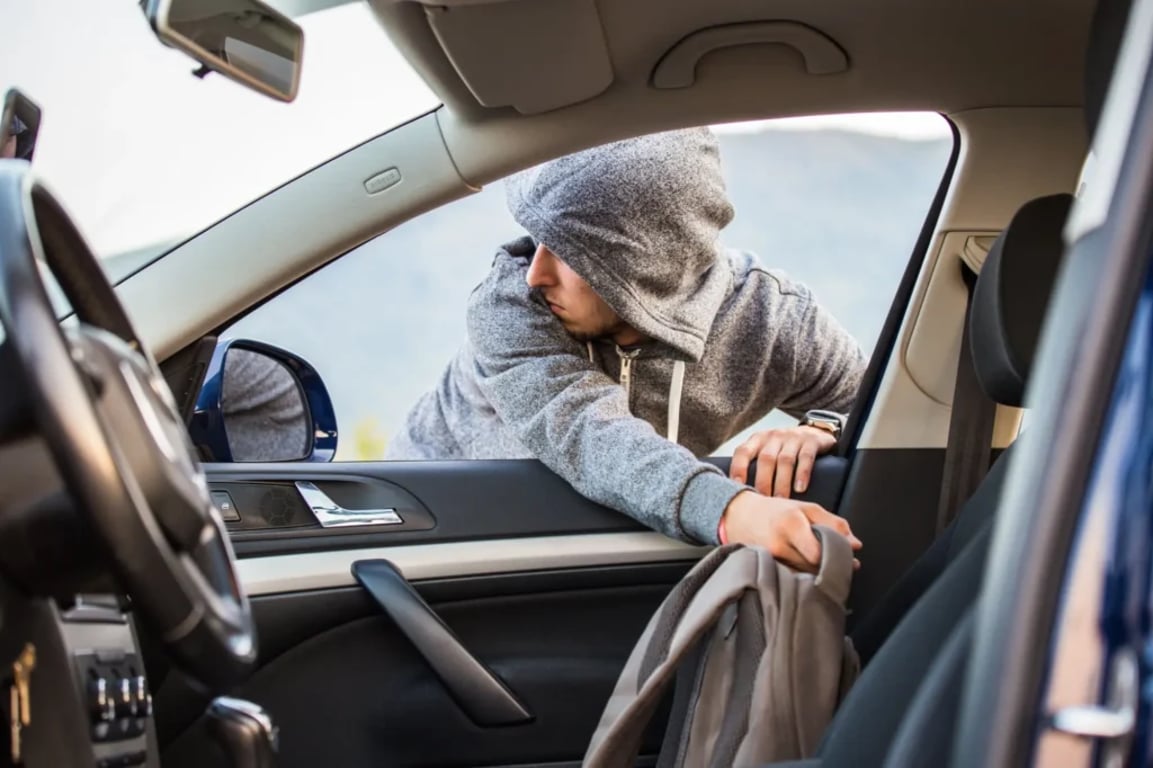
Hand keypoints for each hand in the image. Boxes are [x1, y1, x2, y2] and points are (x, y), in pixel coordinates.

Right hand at [720, 491, 861, 572]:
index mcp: (791, 524)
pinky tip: (807, 570)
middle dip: (831, 565)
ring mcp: (770, 561)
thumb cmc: (775, 511)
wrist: (738, 516)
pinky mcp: (766, 571)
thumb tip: (856, 545)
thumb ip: (834, 523)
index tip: (847, 556)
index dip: (836, 556)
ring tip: (825, 564)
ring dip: (819, 573)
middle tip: (844, 563)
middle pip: (814, 566)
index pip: (819, 552)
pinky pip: (792, 579)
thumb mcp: (806, 507)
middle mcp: (779, 545)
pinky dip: (803, 577)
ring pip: (804, 576)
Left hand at [729, 425, 836, 497]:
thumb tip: (740, 496)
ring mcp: (793, 437)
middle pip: (765, 459)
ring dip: (781, 482)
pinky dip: (802, 474)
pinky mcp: (811, 441)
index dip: (738, 468)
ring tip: (780, 500)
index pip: (743, 452)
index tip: (737, 487)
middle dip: (763, 482)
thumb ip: (755, 468)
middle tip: (762, 503)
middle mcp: (774, 436)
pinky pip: (806, 457)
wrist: (815, 431)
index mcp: (758, 440)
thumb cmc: (784, 449)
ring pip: (785, 460)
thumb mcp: (767, 451)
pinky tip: (800, 488)